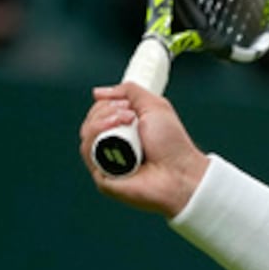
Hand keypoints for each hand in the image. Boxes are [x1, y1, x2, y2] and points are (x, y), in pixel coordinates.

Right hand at [80, 83, 208, 216]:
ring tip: (126, 121)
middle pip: (90, 122)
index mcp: (123, 132)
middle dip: (106, 110)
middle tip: (130, 114)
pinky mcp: (103, 177)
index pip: (99, 113)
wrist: (182, 172)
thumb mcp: (155, 106)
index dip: (108, 104)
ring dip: (102, 121)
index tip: (127, 105)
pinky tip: (115, 134)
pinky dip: (97, 137)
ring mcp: (107, 163)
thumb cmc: (174, 145)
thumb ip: (130, 92)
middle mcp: (113, 147)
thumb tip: (99, 92)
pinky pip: (88, 153)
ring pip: (87, 135)